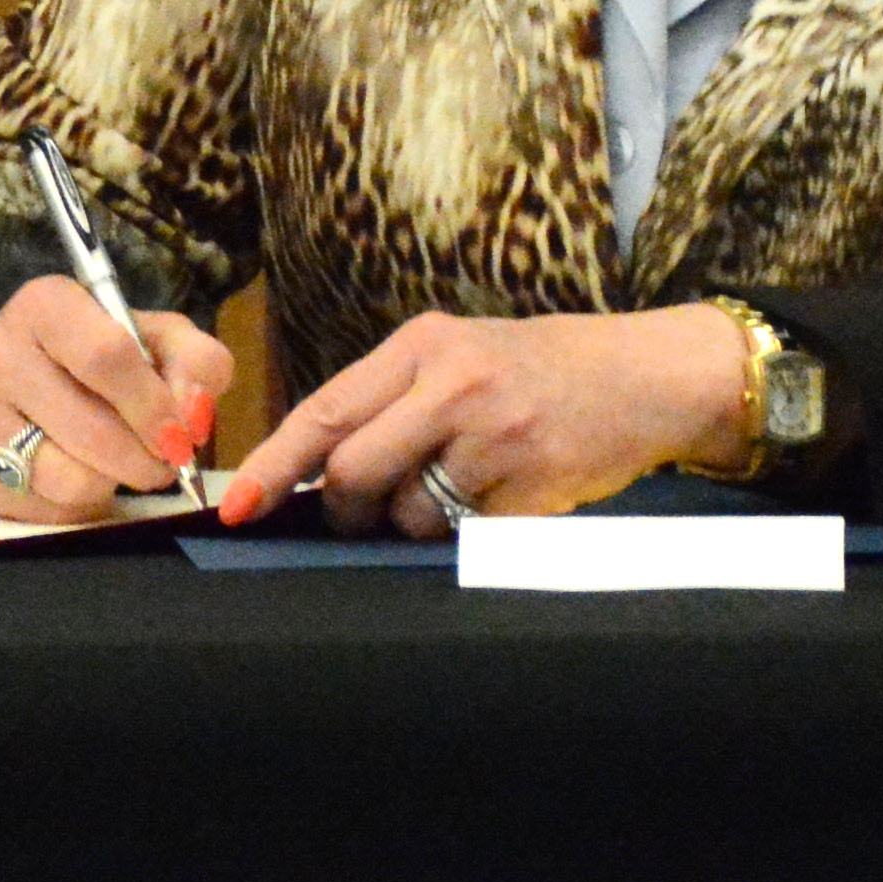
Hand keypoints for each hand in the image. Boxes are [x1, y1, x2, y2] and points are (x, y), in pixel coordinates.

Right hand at [0, 276, 234, 520]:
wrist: (37, 379)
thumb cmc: (109, 358)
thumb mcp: (162, 341)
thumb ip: (197, 364)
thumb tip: (193, 414)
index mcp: (45, 305)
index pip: (107, 356)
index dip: (154, 406)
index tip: (181, 438)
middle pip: (90, 427)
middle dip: (144, 460)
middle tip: (163, 464)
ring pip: (67, 476)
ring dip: (110, 482)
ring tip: (116, 465)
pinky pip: (40, 506)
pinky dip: (75, 504)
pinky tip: (77, 476)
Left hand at [216, 303, 753, 536]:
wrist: (645, 376)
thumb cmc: (536, 369)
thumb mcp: (458, 353)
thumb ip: (389, 399)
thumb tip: (309, 469)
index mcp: (423, 344)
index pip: (324, 413)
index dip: (274, 466)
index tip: (238, 506)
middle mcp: (456, 385)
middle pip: (354, 472)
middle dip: (341, 510)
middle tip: (356, 517)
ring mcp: (497, 438)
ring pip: (408, 515)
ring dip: (411, 524)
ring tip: (454, 490)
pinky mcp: (532, 489)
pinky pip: (463, 536)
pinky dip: (463, 533)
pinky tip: (495, 498)